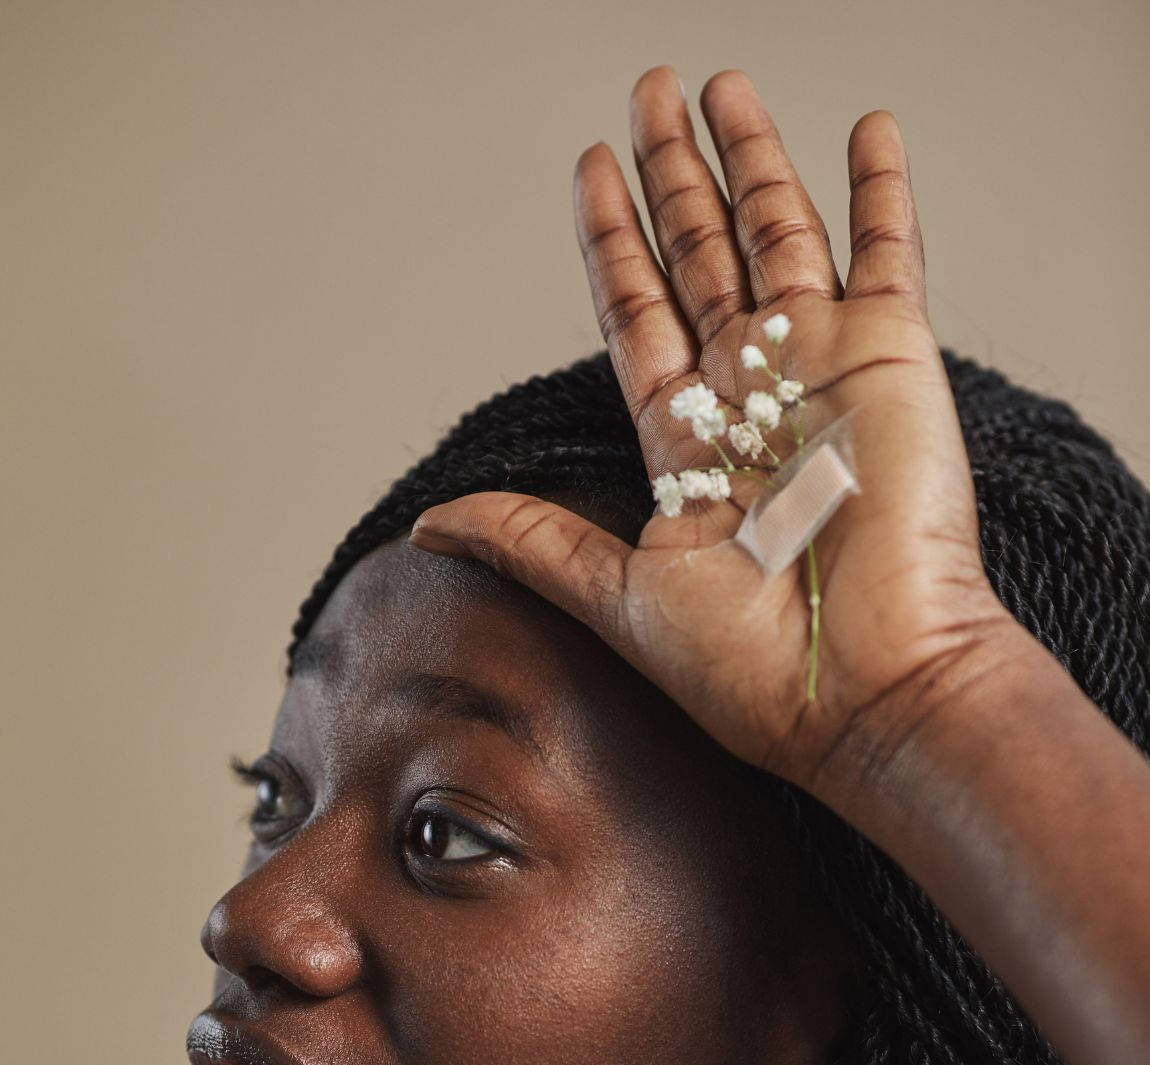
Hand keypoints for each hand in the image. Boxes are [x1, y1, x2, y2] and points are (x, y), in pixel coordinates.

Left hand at [410, 66, 1019, 804]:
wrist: (863, 685)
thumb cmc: (748, 667)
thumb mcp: (614, 595)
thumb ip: (531, 540)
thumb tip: (429, 528)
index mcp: (685, 447)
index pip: (638, 313)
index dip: (613, 241)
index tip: (590, 168)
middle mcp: (750, 396)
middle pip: (699, 256)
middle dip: (671, 174)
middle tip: (649, 92)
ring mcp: (820, 369)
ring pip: (777, 233)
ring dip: (750, 158)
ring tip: (720, 86)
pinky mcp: (891, 356)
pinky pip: (888, 249)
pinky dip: (879, 189)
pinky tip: (863, 128)